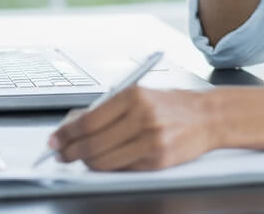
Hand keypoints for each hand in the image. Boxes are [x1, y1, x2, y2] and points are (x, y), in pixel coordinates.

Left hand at [48, 86, 215, 170]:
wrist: (208, 116)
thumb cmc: (171, 105)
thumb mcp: (139, 96)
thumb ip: (108, 109)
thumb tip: (72, 124)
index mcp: (134, 95)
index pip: (89, 120)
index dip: (66, 133)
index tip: (55, 139)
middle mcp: (142, 116)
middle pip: (93, 143)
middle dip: (71, 151)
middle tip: (61, 154)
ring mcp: (151, 140)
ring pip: (104, 160)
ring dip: (86, 162)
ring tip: (81, 158)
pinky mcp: (158, 160)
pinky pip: (122, 169)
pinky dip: (109, 167)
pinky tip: (105, 161)